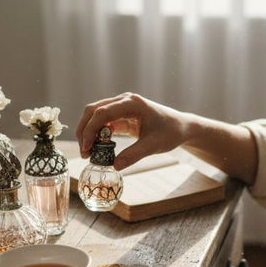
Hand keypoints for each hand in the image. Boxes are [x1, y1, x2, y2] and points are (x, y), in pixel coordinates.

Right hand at [75, 92, 258, 183]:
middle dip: (84, 130)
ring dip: (89, 132)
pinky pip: (103, 123)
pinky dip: (97, 134)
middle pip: (93, 111)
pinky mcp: (121, 116)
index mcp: (132, 103)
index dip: (90, 130)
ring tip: (89, 153)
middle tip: (84, 152)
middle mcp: (124, 101)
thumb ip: (134, 155)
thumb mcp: (153, 146)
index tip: (86, 149)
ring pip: (95, 116)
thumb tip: (113, 166)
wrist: (181, 127)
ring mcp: (121, 107)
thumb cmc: (170, 132)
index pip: (102, 113)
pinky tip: (99, 149)